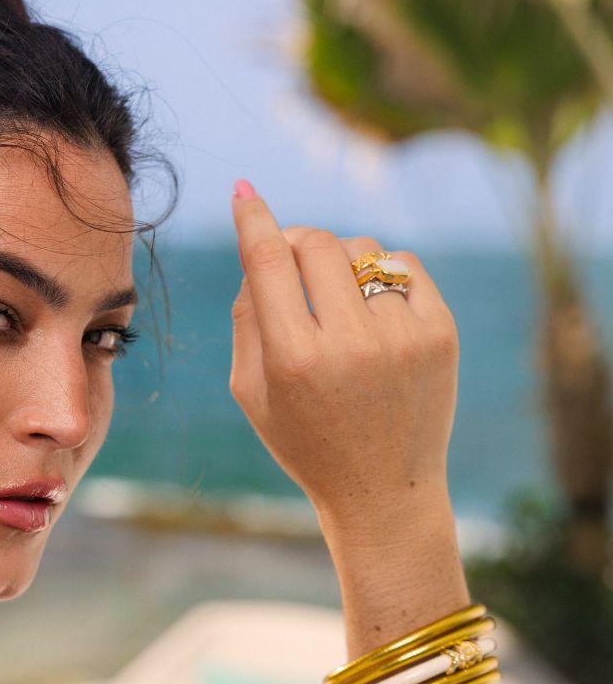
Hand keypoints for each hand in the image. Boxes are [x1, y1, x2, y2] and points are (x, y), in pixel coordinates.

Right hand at [229, 184, 459, 523]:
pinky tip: (373, 309)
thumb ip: (247, 318)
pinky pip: (405, 266)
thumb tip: (261, 250)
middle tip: (291, 263)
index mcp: (294, 359)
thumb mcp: (252, 392)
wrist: (382, 491)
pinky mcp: (440, 334)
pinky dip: (383, 275)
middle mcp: (350, 342)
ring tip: (337, 303)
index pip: (267, 261)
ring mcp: (402, 336)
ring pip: (363, 251)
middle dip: (297, 243)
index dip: (252, 219)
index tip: (243, 191)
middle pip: (317, 243)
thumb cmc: (305, 440)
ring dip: (340, 263)